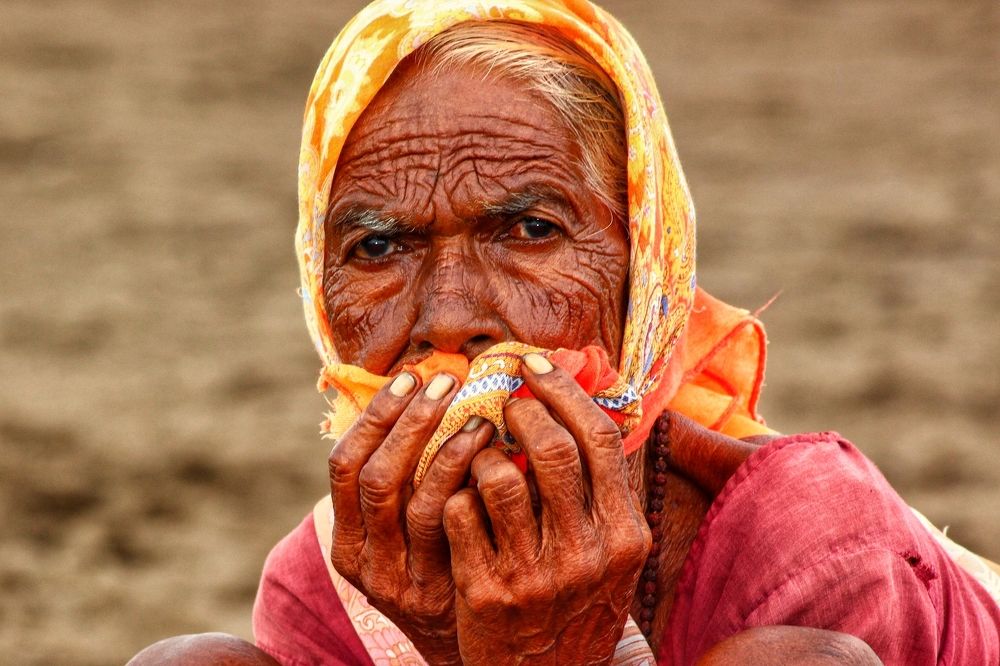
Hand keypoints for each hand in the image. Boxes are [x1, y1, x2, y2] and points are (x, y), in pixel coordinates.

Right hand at [327, 372, 493, 663]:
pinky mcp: (444, 590)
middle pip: (375, 476)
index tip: (408, 377)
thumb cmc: (437, 564)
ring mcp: (403, 579)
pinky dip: (469, 481)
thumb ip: (403, 479)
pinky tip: (493, 454)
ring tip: (477, 414)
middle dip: (409, 421)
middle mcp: (365, 560)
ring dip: (446, 447)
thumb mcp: (403, 531)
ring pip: (416, 501)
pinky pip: (454, 526)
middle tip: (444, 382)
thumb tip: (421, 393)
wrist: (463, 644)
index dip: (375, 417)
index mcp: (346, 537)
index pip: (344, 465)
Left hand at [442, 354, 650, 664]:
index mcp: (625, 533)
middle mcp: (587, 553)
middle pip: (551, 448)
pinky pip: (460, 513)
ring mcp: (536, 574)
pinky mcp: (487, 592)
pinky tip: (460, 498)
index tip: (533, 362)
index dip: (562, 389)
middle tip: (502, 400)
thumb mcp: (612, 552)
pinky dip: (455, 493)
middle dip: (518, 409)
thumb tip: (580, 404)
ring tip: (480, 453)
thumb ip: (601, 489)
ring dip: (480, 452)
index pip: (598, 437)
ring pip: (498, 475)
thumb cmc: (578, 600)